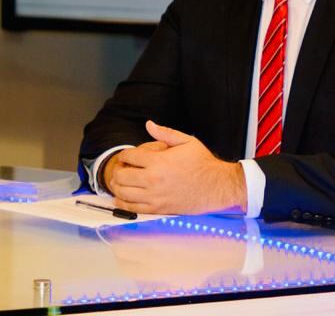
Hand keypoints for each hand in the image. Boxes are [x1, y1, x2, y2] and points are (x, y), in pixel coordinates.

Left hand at [108, 120, 246, 214]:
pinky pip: (133, 208)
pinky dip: (123, 204)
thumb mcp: (187, 141)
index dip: (125, 155)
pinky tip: (122, 199)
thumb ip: (165, 133)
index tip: (128, 156)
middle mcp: (153, 180)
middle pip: (121, 176)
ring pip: (123, 193)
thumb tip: (149, 124)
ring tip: (120, 183)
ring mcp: (155, 196)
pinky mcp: (158, 209)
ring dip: (117, 187)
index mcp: (158, 161)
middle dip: (118, 171)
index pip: (129, 156)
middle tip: (122, 169)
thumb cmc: (203, 163)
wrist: (217, 186)